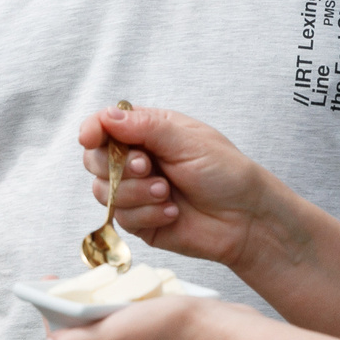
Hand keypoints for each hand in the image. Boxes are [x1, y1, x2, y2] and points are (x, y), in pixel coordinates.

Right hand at [78, 105, 272, 274]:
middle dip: (117, 166)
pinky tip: (172, 212)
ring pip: (103, 192)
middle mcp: (136, 160)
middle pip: (95, 160)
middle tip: (148, 167)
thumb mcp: (188, 140)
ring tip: (167, 193)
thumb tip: (106, 117)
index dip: (93, 130)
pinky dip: (147, 214)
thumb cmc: (226, 172)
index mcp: (147, 132)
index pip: (103, 126)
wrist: (247, 219)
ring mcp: (135, 192)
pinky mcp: (139, 221)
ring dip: (135, 193)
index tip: (91, 138)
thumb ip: (144, 127)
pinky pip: (122, 218)